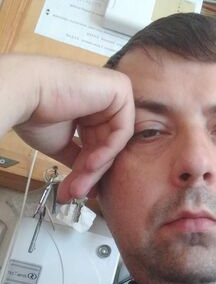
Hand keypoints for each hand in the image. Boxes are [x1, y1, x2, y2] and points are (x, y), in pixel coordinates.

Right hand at [0, 54, 133, 200]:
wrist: (25, 95)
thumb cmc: (36, 115)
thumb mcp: (62, 144)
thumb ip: (79, 157)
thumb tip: (87, 182)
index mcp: (91, 109)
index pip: (97, 145)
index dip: (87, 172)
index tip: (75, 191)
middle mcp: (105, 100)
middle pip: (105, 146)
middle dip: (90, 174)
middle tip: (76, 193)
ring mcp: (115, 93)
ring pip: (113, 143)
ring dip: (96, 169)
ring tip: (79, 186)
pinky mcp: (120, 89)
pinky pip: (122, 131)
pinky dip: (107, 152)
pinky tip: (90, 165)